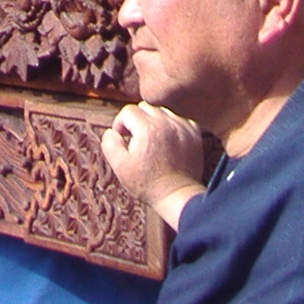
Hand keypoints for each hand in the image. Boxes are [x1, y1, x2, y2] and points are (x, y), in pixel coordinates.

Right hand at [100, 102, 207, 227]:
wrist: (176, 196)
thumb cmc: (147, 183)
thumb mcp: (120, 166)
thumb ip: (110, 144)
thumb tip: (112, 131)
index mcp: (147, 129)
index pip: (128, 111)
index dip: (120, 124)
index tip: (122, 138)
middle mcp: (167, 123)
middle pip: (145, 107)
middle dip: (136, 120)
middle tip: (136, 140)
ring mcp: (182, 128)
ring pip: (162, 112)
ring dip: (153, 122)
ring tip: (151, 142)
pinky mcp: (194, 134)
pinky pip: (179, 119)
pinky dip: (171, 126)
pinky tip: (167, 142)